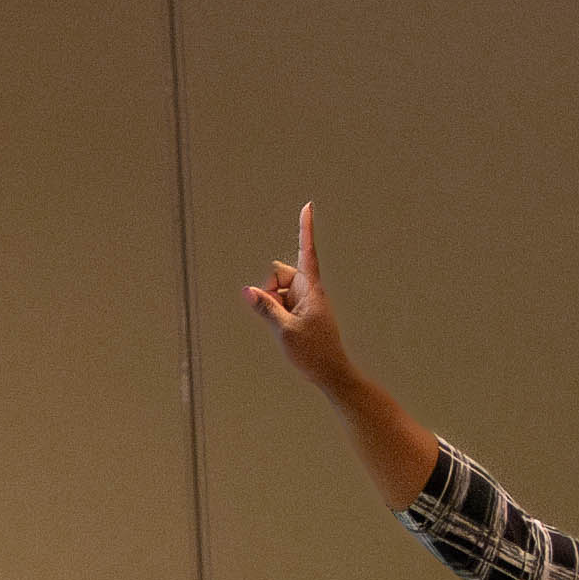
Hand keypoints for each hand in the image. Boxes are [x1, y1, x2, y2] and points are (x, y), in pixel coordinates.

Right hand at [245, 201, 355, 392]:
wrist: (331, 373)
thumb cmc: (314, 352)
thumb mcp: (284, 330)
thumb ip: (265, 308)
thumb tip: (247, 290)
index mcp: (311, 289)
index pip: (306, 252)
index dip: (305, 229)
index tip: (308, 206)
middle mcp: (308, 291)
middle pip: (280, 273)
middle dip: (270, 288)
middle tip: (278, 315)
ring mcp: (305, 301)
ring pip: (277, 290)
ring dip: (272, 304)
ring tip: (285, 328)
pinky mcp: (301, 312)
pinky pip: (280, 303)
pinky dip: (276, 312)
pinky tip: (284, 330)